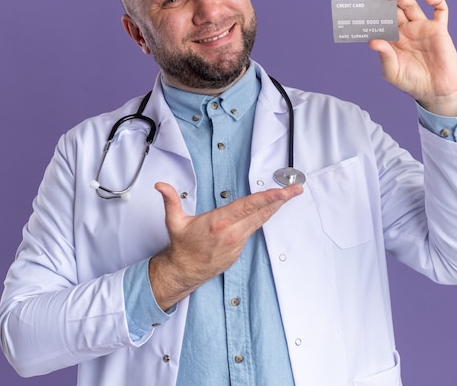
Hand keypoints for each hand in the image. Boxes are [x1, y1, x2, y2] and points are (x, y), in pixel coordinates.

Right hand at [148, 182, 302, 310]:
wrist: (185, 270)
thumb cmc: (183, 246)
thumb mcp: (174, 221)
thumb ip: (170, 200)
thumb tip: (160, 185)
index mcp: (219, 222)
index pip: (248, 206)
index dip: (267, 197)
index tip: (281, 191)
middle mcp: (232, 232)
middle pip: (261, 212)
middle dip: (280, 200)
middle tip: (296, 189)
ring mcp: (238, 241)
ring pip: (261, 220)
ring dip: (275, 207)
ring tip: (289, 195)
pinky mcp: (239, 248)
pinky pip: (254, 229)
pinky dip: (263, 217)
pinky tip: (271, 208)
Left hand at [360, 0, 456, 116]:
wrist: (435, 90)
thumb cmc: (411, 82)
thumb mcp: (393, 72)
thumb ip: (384, 56)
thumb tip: (372, 42)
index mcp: (392, 39)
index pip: (379, 21)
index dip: (370, 10)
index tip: (361, 1)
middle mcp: (405, 30)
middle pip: (392, 9)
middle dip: (381, 0)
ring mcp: (422, 28)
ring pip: (410, 6)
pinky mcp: (438, 29)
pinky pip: (441, 11)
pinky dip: (437, 1)